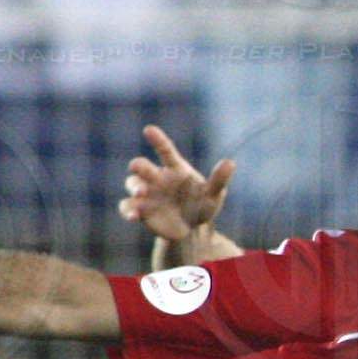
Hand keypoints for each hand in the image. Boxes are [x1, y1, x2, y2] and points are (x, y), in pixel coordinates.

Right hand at [118, 125, 234, 246]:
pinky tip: (132, 216)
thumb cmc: (202, 205)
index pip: (165, 150)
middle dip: (139, 166)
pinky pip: (127, 207)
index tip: (149, 130)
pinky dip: (127, 210)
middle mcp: (157, 178)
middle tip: (138, 167)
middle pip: (142, 166)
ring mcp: (147, 194)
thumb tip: (230, 163)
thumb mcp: (213, 194)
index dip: (158, 140)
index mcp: (175, 169)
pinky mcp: (140, 210)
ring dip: (134, 186)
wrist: (192, 228)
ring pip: (132, 184)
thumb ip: (219, 179)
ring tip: (141, 193)